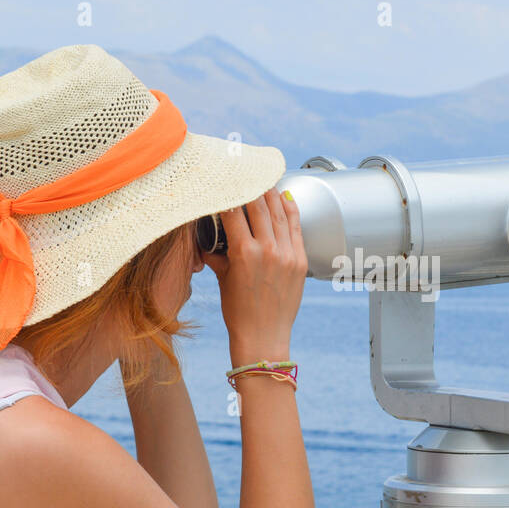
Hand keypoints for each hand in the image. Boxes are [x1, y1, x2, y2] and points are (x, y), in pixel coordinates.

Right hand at [202, 188, 306, 367]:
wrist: (264, 337)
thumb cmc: (239, 312)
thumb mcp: (222, 278)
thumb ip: (216, 253)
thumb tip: (208, 237)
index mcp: (244, 253)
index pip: (234, 211)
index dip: (228, 192)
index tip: (224, 179)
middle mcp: (268, 250)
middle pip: (259, 205)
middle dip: (250, 185)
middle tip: (244, 170)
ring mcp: (287, 254)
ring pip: (279, 212)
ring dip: (271, 192)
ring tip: (264, 178)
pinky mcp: (300, 261)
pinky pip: (295, 227)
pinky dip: (290, 209)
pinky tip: (284, 197)